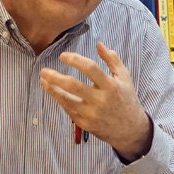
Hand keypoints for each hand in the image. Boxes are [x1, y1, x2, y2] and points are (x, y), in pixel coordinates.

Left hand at [39, 42, 152, 160]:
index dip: (75, 60)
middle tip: (44, 70)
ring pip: (66, 99)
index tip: (63, 56)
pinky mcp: (85, 124)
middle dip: (55, 77)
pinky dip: (59, 99)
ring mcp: (91, 113)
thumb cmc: (127, 99)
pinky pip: (68, 109)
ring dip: (52, 89)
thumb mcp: (125, 77)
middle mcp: (100, 100)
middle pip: (73, 85)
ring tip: (43, 80)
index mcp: (111, 86)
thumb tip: (98, 44)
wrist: (130, 129)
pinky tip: (52, 91)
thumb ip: (112, 59)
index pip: (90, 69)